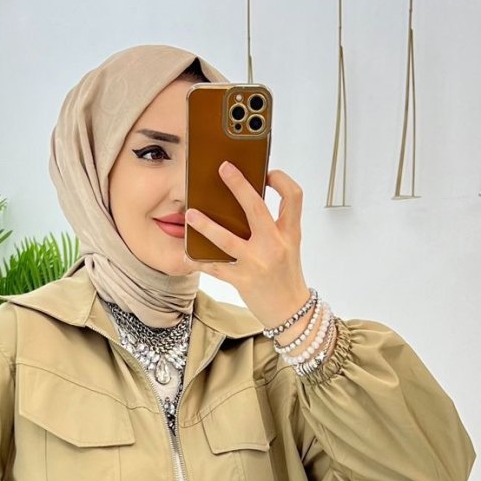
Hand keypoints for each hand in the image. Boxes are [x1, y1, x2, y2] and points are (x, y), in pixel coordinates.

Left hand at [182, 162, 311, 329]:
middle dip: (239, 185)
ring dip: (206, 226)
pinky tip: (187, 255)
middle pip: (257, 209)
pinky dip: (199, 261)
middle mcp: (275, 245)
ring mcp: (257, 263)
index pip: (293, 196)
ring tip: (190, 215)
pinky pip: (215, 267)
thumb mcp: (290, 245)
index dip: (281, 179)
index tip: (267, 173)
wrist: (291, 311)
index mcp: (290, 233)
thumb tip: (250, 198)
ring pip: (227, 239)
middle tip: (224, 169)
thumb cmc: (287, 275)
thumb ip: (275, 224)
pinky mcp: (242, 280)